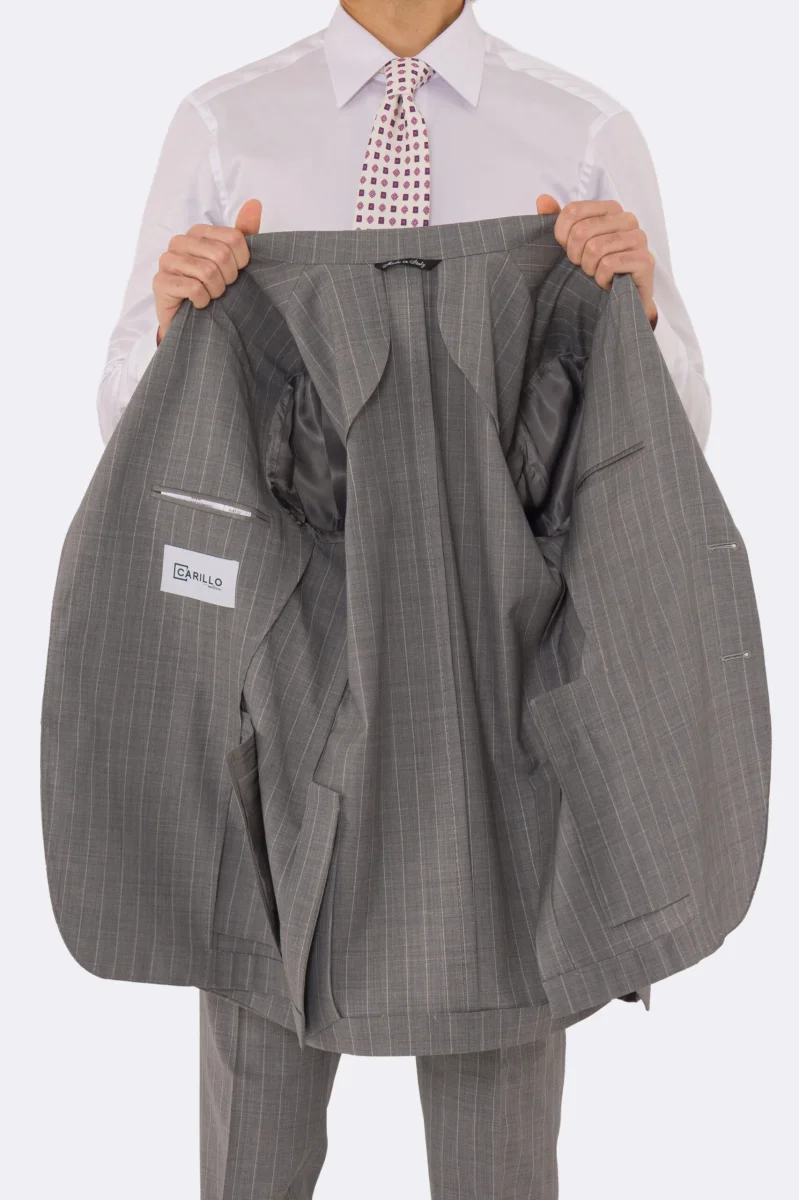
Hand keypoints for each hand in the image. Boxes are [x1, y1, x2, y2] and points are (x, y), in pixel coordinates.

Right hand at [154, 199, 261, 344]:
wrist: (191, 320)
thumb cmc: (212, 287)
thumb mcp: (233, 261)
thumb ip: (243, 233)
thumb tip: (255, 203)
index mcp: (198, 232)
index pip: (234, 238)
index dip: (242, 262)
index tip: (236, 273)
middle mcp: (180, 242)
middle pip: (221, 255)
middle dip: (229, 278)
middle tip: (222, 288)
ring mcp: (167, 261)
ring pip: (207, 272)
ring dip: (216, 291)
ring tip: (211, 296)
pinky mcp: (160, 282)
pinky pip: (193, 288)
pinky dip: (203, 301)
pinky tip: (199, 304)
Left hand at [536, 195, 657, 328]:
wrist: (619, 297)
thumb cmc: (597, 267)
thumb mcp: (573, 243)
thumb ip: (558, 221)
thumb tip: (543, 200)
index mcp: (610, 209)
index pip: (573, 211)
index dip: (562, 235)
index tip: (569, 249)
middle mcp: (627, 219)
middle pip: (582, 231)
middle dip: (576, 255)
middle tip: (584, 265)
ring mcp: (639, 238)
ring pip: (596, 248)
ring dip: (589, 268)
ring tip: (597, 273)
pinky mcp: (645, 260)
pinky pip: (609, 264)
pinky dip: (602, 278)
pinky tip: (609, 281)